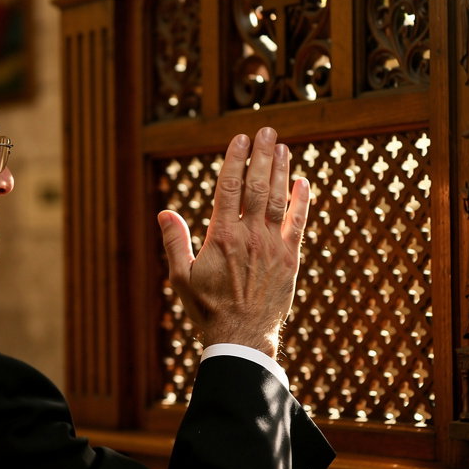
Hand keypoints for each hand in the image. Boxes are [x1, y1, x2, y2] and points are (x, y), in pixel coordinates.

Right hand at [157, 127, 310, 358]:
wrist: (242, 337)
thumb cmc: (207, 309)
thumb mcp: (181, 277)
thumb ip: (174, 242)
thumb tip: (165, 213)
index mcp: (221, 237)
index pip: (229, 188)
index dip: (235, 160)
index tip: (239, 140)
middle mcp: (249, 236)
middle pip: (257, 186)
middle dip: (261, 155)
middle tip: (266, 131)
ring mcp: (273, 246)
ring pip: (279, 199)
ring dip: (281, 170)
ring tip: (282, 147)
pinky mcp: (290, 259)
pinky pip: (298, 223)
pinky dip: (302, 201)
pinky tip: (303, 182)